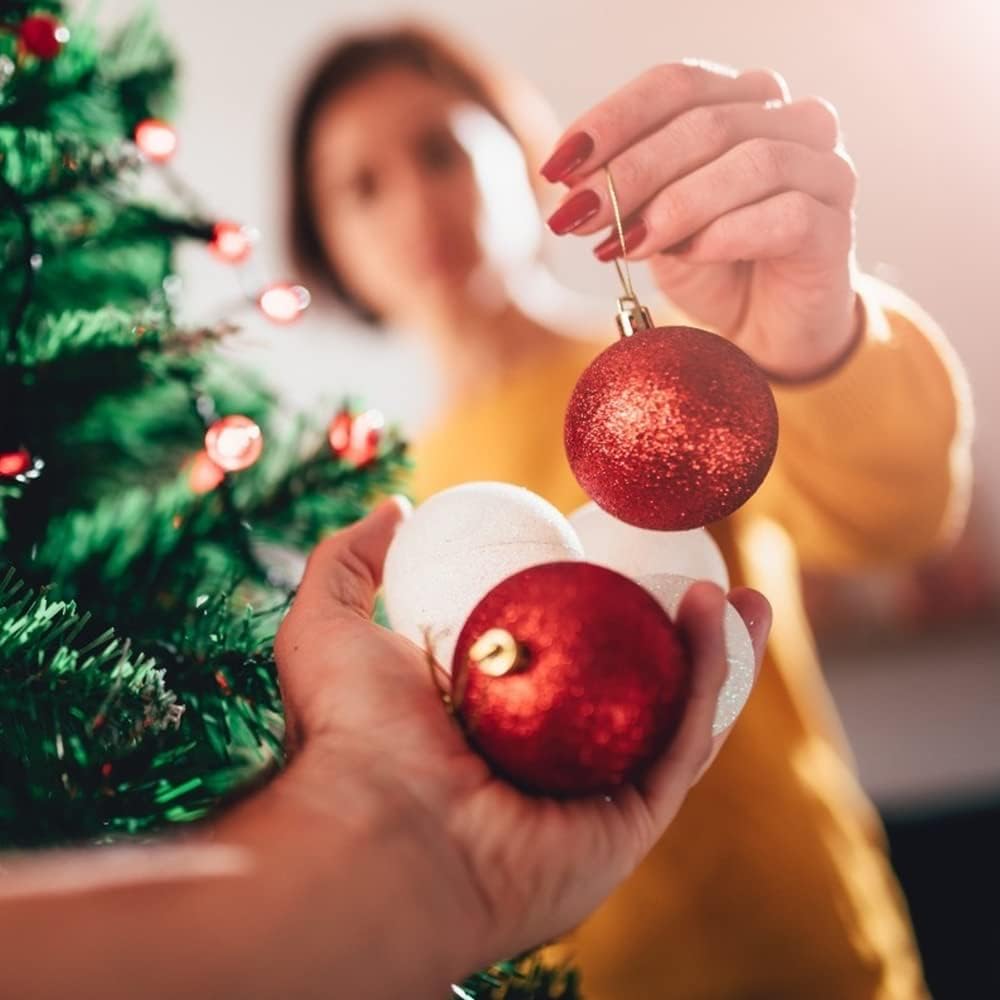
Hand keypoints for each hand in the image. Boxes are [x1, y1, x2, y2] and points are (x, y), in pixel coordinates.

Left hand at [272, 496, 771, 978]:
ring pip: (674, 715)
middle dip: (681, 634)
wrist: (372, 833)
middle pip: (635, 684)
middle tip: (705, 571)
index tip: (629, 549)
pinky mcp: (625, 827)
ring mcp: (591, 795)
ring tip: (742, 596)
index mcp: (498, 718)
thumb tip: (397, 509)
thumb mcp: (330, 623)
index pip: (567, 656)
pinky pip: (680, 745)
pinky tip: (714, 617)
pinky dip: (709, 682)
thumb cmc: (349, 733)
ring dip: (718, 654)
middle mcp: (550, 758)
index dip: (604, 604)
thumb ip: (349, 560)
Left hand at [541, 60, 859, 379]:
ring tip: (624, 244)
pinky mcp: (835, 226)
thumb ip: (626, 196)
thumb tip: (571, 185)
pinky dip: (726, 233)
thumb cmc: (714, 267)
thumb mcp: (653, 225)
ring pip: (751, 161)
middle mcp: (791, 120)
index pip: (674, 84)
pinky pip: (785, 213)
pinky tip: (687, 255)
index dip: (612, 121)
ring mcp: (823, 169)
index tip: (560, 167)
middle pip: (704, 122)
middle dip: (629, 172)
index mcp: (742, 102)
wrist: (768, 330)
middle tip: (577, 217)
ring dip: (675, 204)